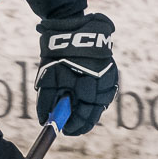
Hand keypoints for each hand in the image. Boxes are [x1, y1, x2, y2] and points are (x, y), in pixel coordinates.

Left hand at [35, 13, 117, 135]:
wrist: (73, 28)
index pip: (84, 118)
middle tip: (70, 126)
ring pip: (102, 102)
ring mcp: (110, 77)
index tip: (64, 130)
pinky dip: (96, 97)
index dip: (74, 127)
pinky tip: (86, 97)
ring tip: (76, 110)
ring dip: (90, 109)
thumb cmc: (57, 54)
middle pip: (95, 113)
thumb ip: (46, 102)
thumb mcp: (48, 78)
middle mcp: (103, 85)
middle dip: (82, 121)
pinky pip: (106, 91)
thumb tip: (45, 122)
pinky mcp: (112, 70)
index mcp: (88, 88)